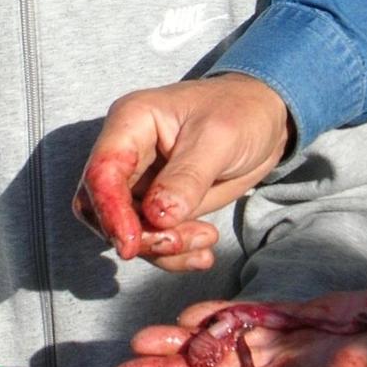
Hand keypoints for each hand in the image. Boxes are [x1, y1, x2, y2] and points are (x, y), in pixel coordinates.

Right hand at [74, 74, 291, 262]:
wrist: (264, 120)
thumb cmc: (240, 112)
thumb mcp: (220, 138)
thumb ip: (187, 177)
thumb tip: (157, 217)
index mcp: (132, 121)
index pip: (103, 170)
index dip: (110, 211)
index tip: (130, 245)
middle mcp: (127, 151)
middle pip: (103, 207)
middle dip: (137, 234)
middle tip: (178, 242)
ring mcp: (140, 179)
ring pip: (126, 229)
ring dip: (161, 247)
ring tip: (205, 240)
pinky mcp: (156, 203)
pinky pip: (151, 237)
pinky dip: (174, 253)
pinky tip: (203, 253)